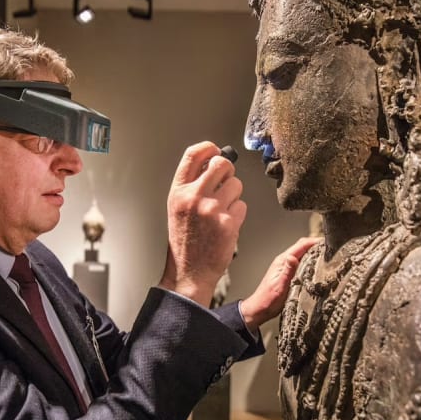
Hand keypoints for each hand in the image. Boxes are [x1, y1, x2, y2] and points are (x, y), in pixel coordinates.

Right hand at [159, 142, 246, 306]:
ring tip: (222, 211)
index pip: (193, 155)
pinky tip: (226, 225)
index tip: (216, 150)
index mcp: (178, 192)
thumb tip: (212, 162)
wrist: (189, 271)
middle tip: (224, 185)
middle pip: (221, 164)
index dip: (209, 148)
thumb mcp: (178, 207)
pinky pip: (242, 205)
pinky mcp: (228, 222)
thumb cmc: (185, 240)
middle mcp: (194, 197)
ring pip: (236, 184)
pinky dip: (238, 214)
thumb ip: (191, 184)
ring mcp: (212, 209)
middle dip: (227, 172)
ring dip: (234, 195)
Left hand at [240, 237, 319, 329]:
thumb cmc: (268, 300)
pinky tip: (317, 266)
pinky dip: (310, 260)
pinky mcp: (288, 273)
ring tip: (328, 255)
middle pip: (303, 246)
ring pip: (303, 254)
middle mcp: (284, 261)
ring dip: (314, 252)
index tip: (327, 242)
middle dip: (316, 245)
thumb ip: (287, 271)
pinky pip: (302, 262)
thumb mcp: (280, 286)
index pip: (301, 245)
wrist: (259, 309)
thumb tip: (292, 257)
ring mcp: (286, 266)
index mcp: (282, 261)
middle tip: (331, 248)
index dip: (314, 241)